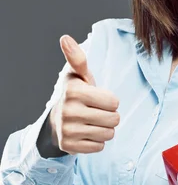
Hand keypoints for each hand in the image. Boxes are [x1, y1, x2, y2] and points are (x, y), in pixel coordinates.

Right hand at [49, 35, 120, 154]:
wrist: (56, 120)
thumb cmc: (75, 94)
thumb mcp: (77, 75)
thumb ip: (77, 58)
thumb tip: (65, 38)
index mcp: (73, 91)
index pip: (114, 102)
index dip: (110, 101)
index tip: (98, 99)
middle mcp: (68, 111)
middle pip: (114, 119)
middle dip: (110, 116)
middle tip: (97, 112)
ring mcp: (67, 131)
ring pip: (109, 134)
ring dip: (105, 129)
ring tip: (93, 122)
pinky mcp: (69, 147)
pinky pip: (99, 147)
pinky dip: (97, 142)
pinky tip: (87, 134)